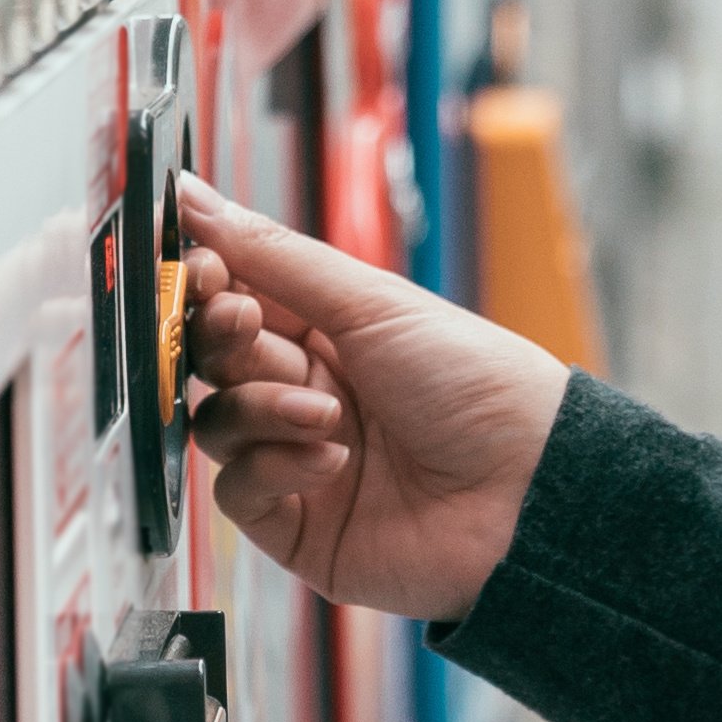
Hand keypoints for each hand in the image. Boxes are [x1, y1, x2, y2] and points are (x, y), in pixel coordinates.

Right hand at [178, 174, 572, 623]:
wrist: (528, 489)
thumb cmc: (478, 386)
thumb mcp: (373, 302)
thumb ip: (274, 254)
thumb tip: (193, 197)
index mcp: (330, 332)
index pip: (236, 298)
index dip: (209, 283)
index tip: (200, 269)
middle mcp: (307, 392)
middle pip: (216, 359)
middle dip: (221, 337)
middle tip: (242, 322)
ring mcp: (298, 459)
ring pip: (218, 423)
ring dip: (259, 406)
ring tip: (322, 411)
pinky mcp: (296, 524)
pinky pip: (236, 489)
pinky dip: (272, 467)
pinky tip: (330, 460)